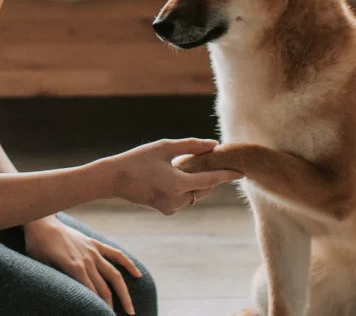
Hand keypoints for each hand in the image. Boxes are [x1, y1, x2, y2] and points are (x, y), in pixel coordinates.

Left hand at [24, 216, 141, 314]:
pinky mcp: (95, 244)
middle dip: (111, 307)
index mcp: (74, 268)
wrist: (42, 222)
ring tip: (131, 310)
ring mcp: (93, 251)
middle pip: (104, 289)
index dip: (99, 308)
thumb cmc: (38, 246)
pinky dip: (128, 264)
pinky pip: (115, 254)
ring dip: (124, 294)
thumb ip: (55, 281)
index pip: (92, 294)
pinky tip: (138, 274)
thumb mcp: (41, 266)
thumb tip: (62, 297)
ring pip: (114, 275)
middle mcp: (87, 260)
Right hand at [105, 138, 242, 214]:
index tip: (242, 171)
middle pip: (204, 189)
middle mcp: (176, 199)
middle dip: (209, 176)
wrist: (114, 179)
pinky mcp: (165, 210)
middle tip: (210, 160)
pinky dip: (185, 189)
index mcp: (177, 183)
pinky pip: (184, 199)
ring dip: (196, 182)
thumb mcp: (164, 147)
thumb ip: (191, 146)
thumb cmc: (138, 159)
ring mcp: (170, 207)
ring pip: (194, 195)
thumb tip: (214, 145)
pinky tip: (174, 176)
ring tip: (185, 166)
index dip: (227, 175)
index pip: (210, 180)